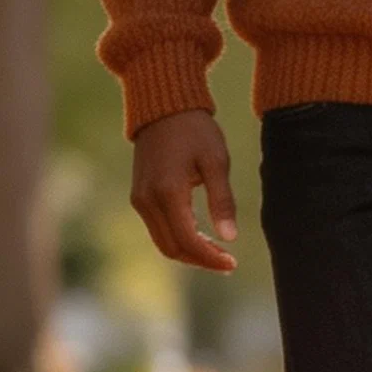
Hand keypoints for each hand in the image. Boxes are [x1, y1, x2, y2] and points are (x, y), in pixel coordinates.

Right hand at [130, 109, 238, 270]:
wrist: (164, 108)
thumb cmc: (195, 130)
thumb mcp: (216, 161)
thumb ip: (222, 201)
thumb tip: (230, 238)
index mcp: (167, 192)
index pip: (187, 241)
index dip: (210, 258)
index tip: (232, 264)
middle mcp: (147, 200)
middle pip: (171, 248)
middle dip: (200, 260)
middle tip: (228, 262)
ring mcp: (139, 199)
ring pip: (163, 242)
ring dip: (189, 252)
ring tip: (218, 252)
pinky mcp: (139, 196)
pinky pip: (158, 229)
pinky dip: (178, 238)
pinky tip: (202, 236)